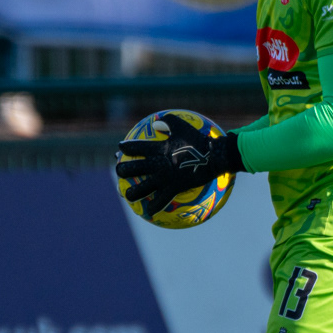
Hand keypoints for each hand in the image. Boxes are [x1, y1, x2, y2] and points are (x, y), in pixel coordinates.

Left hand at [116, 114, 243, 215]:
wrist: (212, 156)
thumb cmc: (198, 139)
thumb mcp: (182, 126)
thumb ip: (167, 121)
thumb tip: (156, 122)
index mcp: (157, 148)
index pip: (135, 148)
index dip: (125, 148)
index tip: (120, 149)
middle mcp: (157, 164)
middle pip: (132, 168)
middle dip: (122, 170)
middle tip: (120, 171)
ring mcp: (164, 178)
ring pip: (141, 188)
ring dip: (132, 193)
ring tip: (128, 195)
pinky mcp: (173, 188)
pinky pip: (160, 200)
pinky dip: (154, 206)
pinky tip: (150, 211)